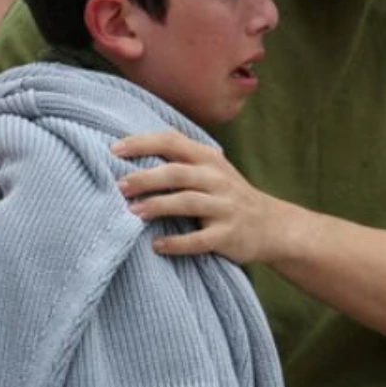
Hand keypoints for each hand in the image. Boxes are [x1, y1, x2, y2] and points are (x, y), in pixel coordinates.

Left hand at [113, 130, 285, 264]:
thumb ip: (179, 159)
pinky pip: (199, 239)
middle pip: (176, 173)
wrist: (272, 225)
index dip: (142, 143)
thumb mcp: (210, 168)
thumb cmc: (226, 194)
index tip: (114, 150)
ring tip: (132, 213)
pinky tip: (157, 245)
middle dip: (145, 178)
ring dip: (157, 206)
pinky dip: (177, 243)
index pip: (171, 141)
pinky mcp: (228, 236)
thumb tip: (129, 151)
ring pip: (187, 203)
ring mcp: (224, 207)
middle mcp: (217, 179)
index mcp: (207, 158)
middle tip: (119, 186)